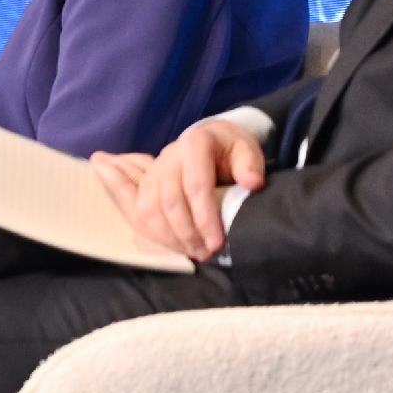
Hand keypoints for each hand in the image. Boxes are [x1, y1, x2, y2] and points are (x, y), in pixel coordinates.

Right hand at [93, 119, 266, 262]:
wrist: (210, 139)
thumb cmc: (230, 149)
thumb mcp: (247, 150)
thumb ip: (250, 165)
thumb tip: (252, 183)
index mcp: (194, 144)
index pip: (195, 185)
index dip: (205, 217)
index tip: (217, 242)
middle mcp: (168, 156)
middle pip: (170, 200)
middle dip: (187, 233)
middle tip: (207, 253)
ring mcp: (153, 170)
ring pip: (150, 208)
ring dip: (170, 237)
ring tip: (193, 252)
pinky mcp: (144, 184)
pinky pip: (140, 212)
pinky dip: (155, 233)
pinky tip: (175, 245)